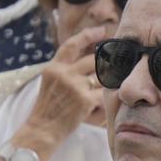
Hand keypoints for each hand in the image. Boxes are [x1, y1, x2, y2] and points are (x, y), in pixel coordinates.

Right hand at [21, 26, 111, 146]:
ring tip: (114, 84)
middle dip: (106, 62)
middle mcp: (64, 73)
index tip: (101, 31)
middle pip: (92, 60)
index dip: (88, 35)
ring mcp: (74, 86)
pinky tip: (109, 102)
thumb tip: (87, 59)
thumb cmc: (48, 109)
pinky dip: (107, 98)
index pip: (72, 44)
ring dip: (108, 81)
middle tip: (118, 63)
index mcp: (54, 67)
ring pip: (101, 76)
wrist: (42, 129)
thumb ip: (65, 70)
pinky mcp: (84, 100)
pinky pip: (104, 94)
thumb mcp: (50, 83)